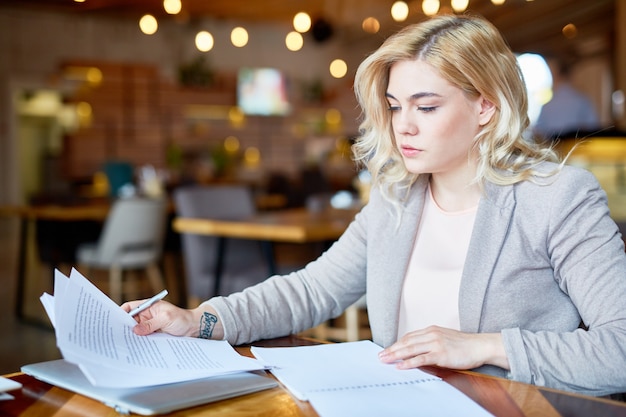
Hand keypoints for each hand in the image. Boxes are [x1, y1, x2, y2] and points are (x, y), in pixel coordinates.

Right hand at [121, 299, 223, 339]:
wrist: (193, 328)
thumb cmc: (182, 319)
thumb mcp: (166, 319)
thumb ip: (151, 324)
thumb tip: (135, 330)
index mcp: (148, 306)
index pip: (130, 307)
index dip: (121, 313)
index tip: (114, 321)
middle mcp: (146, 316)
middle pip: (130, 321)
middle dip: (124, 327)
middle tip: (117, 336)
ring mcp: (149, 326)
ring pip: (135, 331)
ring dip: (131, 336)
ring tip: (124, 344)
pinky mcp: (152, 335)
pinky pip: (142, 338)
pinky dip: (139, 342)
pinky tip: (135, 348)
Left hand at [378, 325, 508, 370]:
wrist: (481, 346)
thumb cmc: (465, 345)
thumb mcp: (445, 338)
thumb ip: (432, 342)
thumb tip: (419, 350)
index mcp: (432, 330)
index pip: (409, 337)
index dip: (397, 343)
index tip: (387, 349)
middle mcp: (431, 334)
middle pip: (406, 342)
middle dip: (392, 349)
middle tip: (380, 356)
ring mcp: (436, 343)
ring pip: (410, 349)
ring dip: (396, 355)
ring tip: (385, 360)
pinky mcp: (441, 354)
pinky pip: (421, 359)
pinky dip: (408, 362)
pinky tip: (400, 366)